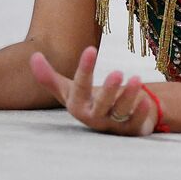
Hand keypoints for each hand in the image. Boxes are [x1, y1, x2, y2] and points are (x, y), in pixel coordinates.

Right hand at [29, 46, 159, 136]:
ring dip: (129, 97)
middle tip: (118, 72)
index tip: (91, 48)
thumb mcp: (68, 90)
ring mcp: (113, 125)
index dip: (85, 69)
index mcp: (78, 106)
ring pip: (122, 113)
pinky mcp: (131, 130)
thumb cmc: (87, 102)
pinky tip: (147, 99)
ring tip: (137, 79)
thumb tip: (33, 55)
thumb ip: (50, 77)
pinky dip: (142, 112)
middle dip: (109, 91)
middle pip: (102, 106)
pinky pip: (136, 124)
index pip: (80, 87)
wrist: (110, 122)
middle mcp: (95, 118)